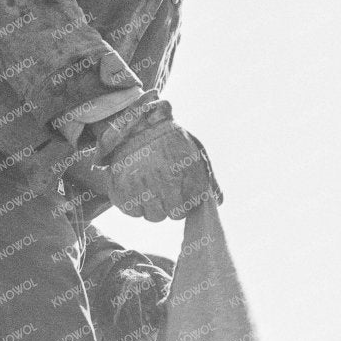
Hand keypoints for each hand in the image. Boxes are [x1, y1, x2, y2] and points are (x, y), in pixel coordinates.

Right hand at [97, 102, 221, 222]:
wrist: (137, 124)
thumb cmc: (171, 140)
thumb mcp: (195, 152)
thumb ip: (208, 178)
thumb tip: (218, 201)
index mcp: (187, 173)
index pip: (189, 208)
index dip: (185, 201)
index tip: (180, 190)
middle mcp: (165, 182)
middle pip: (172, 215)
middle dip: (170, 205)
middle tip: (164, 189)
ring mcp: (143, 187)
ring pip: (153, 216)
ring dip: (152, 206)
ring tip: (149, 187)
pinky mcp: (122, 190)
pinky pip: (133, 212)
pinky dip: (134, 204)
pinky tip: (136, 188)